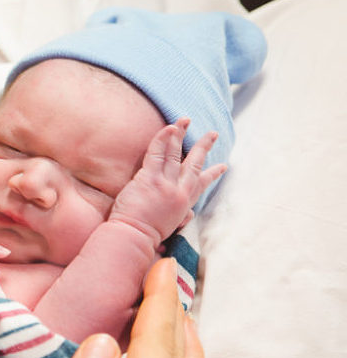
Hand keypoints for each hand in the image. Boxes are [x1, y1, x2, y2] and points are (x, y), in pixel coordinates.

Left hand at [109, 119, 224, 242]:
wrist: (134, 238)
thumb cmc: (146, 235)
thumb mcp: (172, 228)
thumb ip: (181, 218)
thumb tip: (189, 215)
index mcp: (184, 204)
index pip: (201, 185)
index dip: (212, 174)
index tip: (222, 166)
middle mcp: (179, 191)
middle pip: (195, 164)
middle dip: (204, 146)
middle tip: (213, 133)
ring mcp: (166, 184)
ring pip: (176, 153)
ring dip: (182, 134)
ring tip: (186, 120)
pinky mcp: (150, 178)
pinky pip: (158, 153)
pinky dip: (164, 138)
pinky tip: (170, 127)